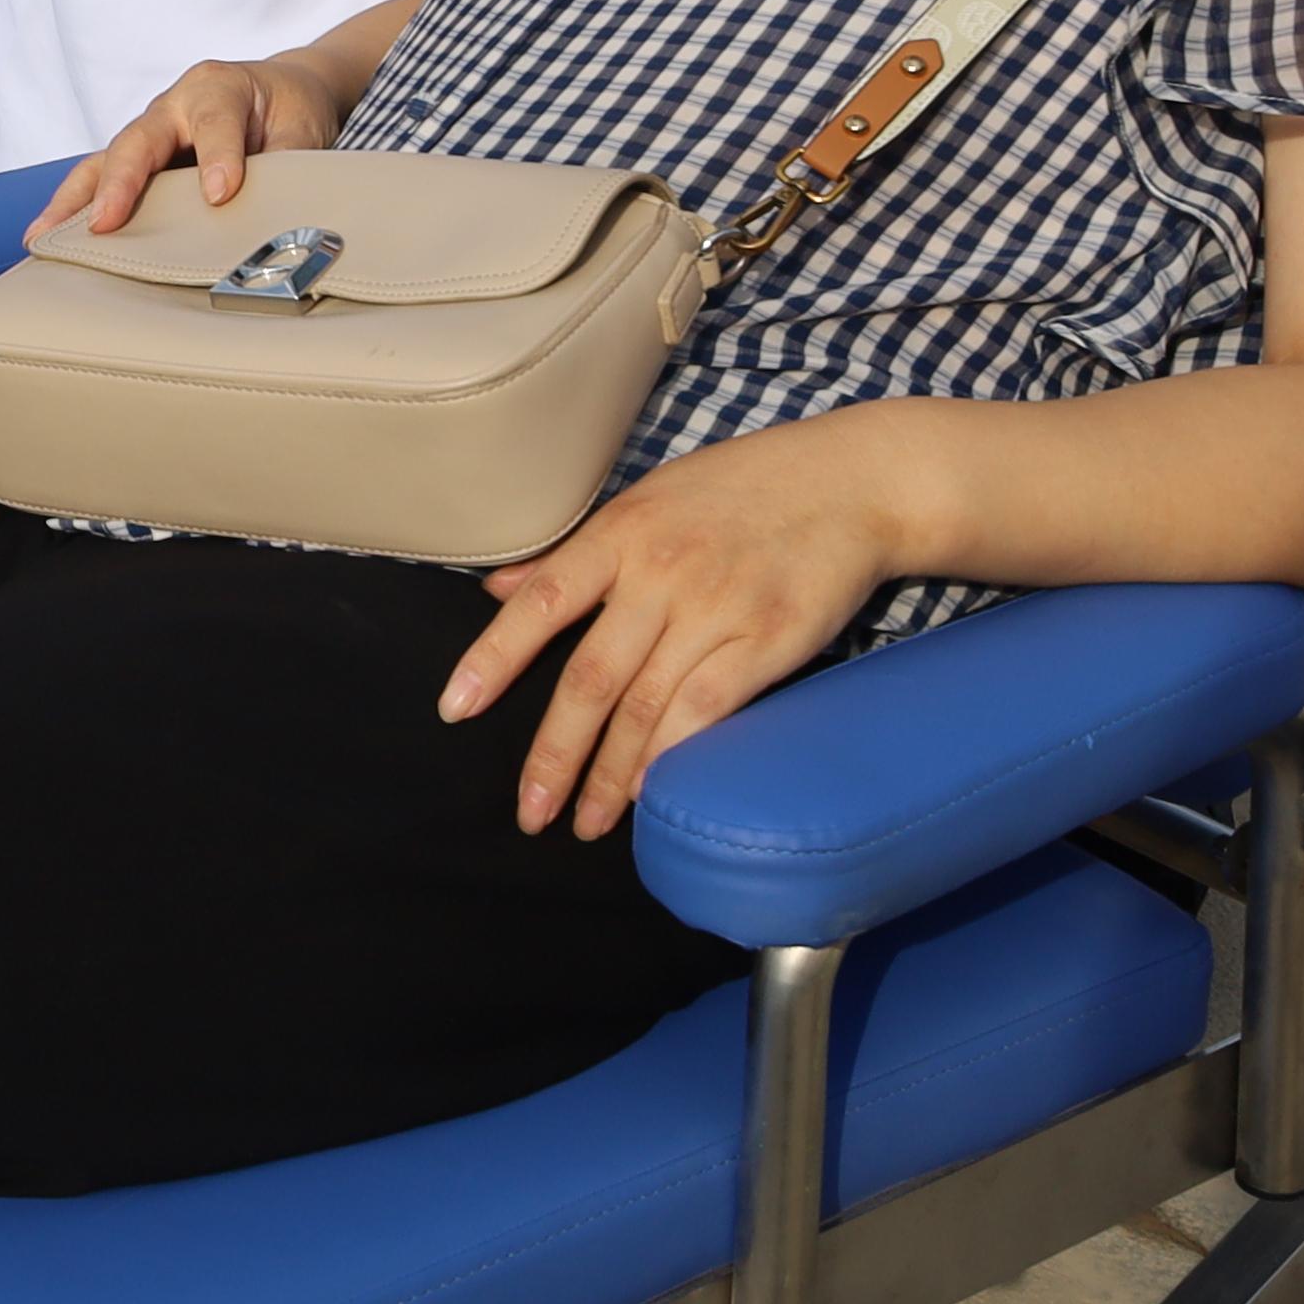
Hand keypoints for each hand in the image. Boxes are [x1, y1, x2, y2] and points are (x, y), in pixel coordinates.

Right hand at [38, 50, 355, 236]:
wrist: (278, 89)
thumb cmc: (288, 106)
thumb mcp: (304, 126)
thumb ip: (292, 163)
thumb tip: (284, 217)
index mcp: (219, 87)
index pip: (215, 124)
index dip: (217, 159)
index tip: (220, 195)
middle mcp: (174, 105)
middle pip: (138, 141)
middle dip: (120, 182)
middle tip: (104, 222)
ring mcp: (149, 132)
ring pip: (104, 161)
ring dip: (74, 201)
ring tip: (44, 238)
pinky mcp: (139, 159)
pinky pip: (100, 179)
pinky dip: (75, 208)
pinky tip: (50, 238)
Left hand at [442, 422, 905, 838]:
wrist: (849, 482)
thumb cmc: (739, 488)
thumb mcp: (647, 499)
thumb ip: (574, 554)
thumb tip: (498, 589)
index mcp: (621, 532)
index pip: (540, 602)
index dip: (493, 658)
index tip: (454, 710)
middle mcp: (661, 571)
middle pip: (591, 677)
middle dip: (553, 753)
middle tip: (529, 812)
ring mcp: (716, 608)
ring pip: (645, 706)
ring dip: (610, 775)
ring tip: (585, 822)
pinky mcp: (769, 639)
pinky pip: (707, 710)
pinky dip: (672, 757)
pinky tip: (650, 794)